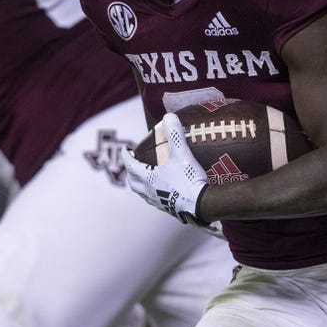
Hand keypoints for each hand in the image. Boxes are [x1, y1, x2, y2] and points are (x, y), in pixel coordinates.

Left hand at [121, 113, 221, 237]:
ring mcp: (159, 203)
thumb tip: (169, 116)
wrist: (201, 206)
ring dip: (141, 185)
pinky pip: (156, 201)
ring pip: (143, 194)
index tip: (125, 149)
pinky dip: (155, 194)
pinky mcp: (170, 210)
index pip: (130, 166)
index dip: (126, 156)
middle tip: (133, 165)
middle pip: (133, 183)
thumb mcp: (181, 154)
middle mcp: (150, 192)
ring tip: (147, 178)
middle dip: (130, 173)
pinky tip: (165, 191)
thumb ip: (175, 134)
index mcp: (148, 178)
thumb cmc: (188, 180)